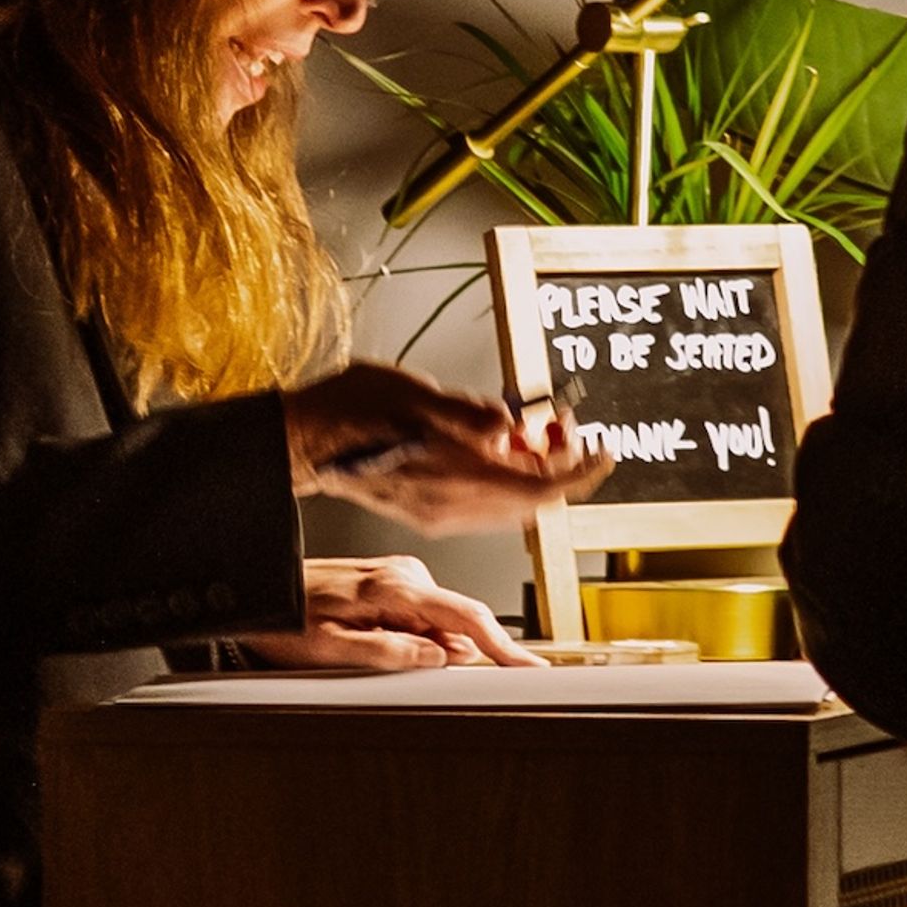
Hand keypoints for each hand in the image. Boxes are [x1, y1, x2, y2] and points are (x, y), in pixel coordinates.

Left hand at [234, 553, 540, 671]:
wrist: (258, 589)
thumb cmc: (285, 616)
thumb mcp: (331, 649)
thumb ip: (390, 654)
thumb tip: (439, 660)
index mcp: (394, 588)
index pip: (466, 616)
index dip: (503, 646)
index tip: (530, 667)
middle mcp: (405, 575)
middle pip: (457, 624)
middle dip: (450, 655)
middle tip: (398, 669)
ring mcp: (401, 577)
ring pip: (439, 625)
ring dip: (425, 649)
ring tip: (367, 652)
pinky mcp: (394, 585)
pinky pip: (423, 619)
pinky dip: (415, 640)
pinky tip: (379, 645)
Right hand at [281, 361, 608, 534]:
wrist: (303, 441)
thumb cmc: (347, 411)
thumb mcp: (413, 393)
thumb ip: (468, 413)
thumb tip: (512, 424)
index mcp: (455, 476)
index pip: (542, 488)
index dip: (580, 471)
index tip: (603, 451)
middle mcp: (453, 505)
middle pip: (533, 498)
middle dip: (557, 463)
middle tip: (560, 425)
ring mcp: (442, 513)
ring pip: (512, 502)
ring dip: (531, 469)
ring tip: (529, 429)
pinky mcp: (430, 511)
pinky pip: (489, 503)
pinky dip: (506, 477)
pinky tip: (498, 447)